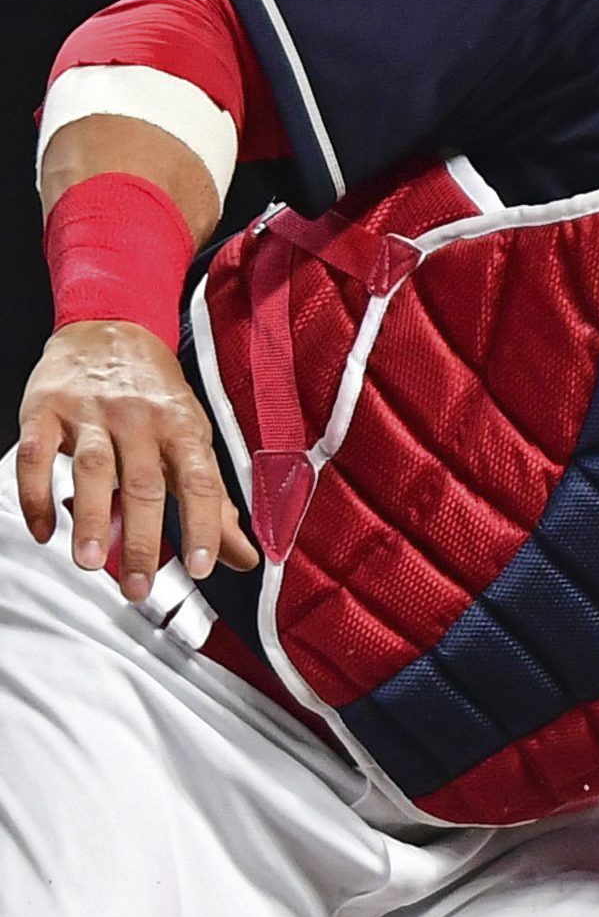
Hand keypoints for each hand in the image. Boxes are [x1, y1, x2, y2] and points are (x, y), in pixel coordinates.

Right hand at [17, 321, 256, 597]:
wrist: (110, 329)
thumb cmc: (157, 396)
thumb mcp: (193, 441)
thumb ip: (214, 503)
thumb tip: (244, 557)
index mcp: (183, 428)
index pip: (200, 482)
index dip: (204, 524)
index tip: (203, 567)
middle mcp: (139, 418)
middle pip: (143, 484)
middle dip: (141, 540)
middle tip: (138, 587)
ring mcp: (90, 412)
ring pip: (92, 468)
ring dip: (89, 519)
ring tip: (89, 562)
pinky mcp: (44, 408)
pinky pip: (35, 455)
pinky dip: (35, 495)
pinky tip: (44, 531)